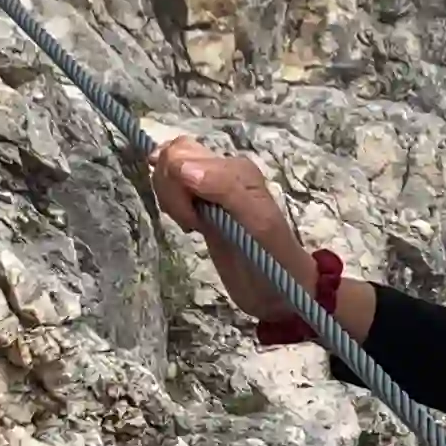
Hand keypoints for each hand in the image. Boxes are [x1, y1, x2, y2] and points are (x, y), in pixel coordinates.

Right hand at [150, 137, 310, 322]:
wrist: (277, 290)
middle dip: (171, 192)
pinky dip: (174, 207)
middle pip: (171, 158)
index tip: (194, 219)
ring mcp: (210, 187)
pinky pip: (174, 190)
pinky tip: (192, 226)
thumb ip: (223, 187)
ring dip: (172, 201)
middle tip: (193, 222)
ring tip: (195, 225)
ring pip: (168, 173)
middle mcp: (221, 170)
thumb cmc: (271, 257)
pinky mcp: (202, 205)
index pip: (180, 154)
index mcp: (235, 168)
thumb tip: (182, 167)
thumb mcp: (256, 221)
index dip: (176, 186)